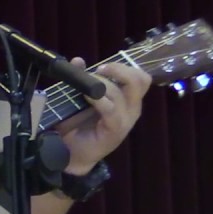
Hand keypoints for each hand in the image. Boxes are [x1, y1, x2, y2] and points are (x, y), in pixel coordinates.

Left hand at [56, 58, 151, 172]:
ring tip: (86, 84)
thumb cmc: (78, 124)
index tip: (104, 65)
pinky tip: (86, 96)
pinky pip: (111, 110)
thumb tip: (78, 60)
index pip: (141, 78)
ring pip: (123, 93)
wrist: (71, 152)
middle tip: (100, 69)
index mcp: (128, 99)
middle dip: (119, 70)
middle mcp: (131, 108)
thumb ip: (82, 79)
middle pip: (140, 81)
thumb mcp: (80, 97)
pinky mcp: (115, 130)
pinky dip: (98, 99)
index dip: (125, 67)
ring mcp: (125, 120)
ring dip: (103, 84)